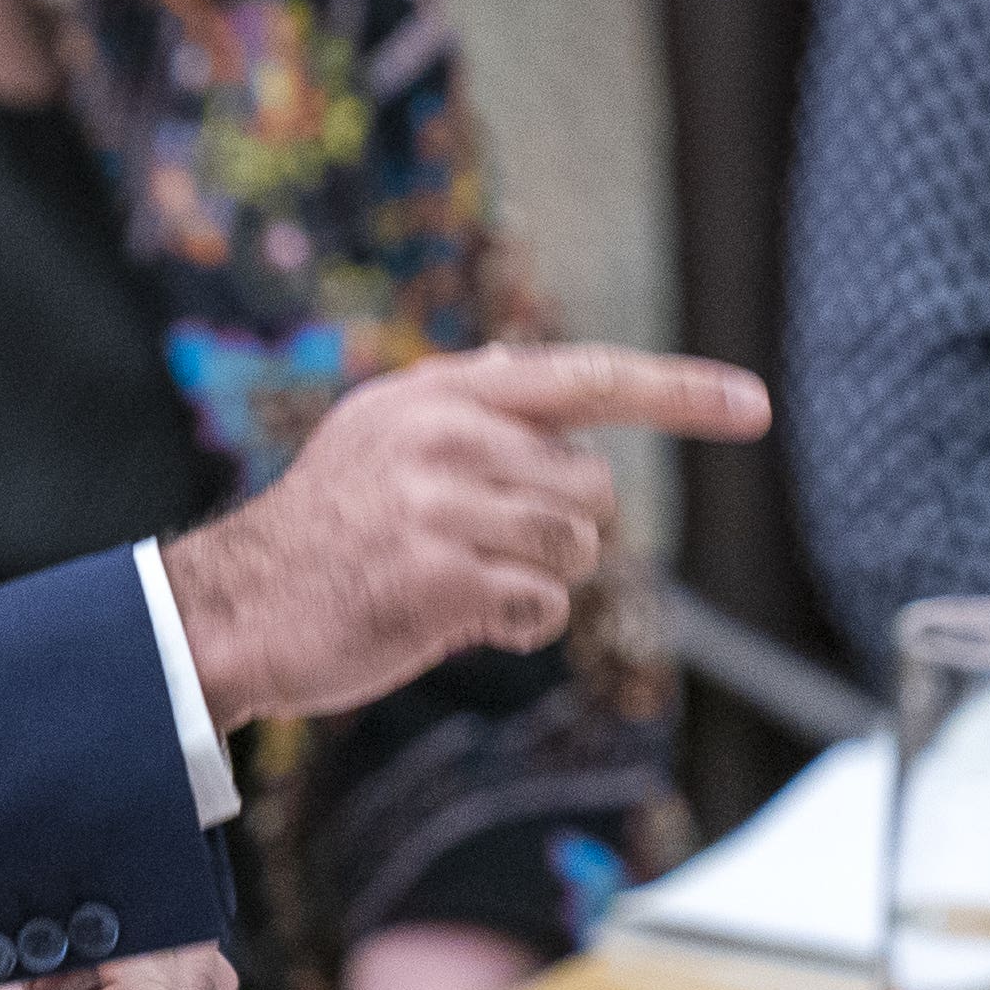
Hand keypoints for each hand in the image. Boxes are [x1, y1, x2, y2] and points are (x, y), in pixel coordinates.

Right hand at [162, 342, 767, 725]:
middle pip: (591, 489)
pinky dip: (511, 625)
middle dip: (556, 531)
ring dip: (533, 582)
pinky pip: (541, 607)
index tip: (754, 404)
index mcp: (441, 395)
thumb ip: (462, 405)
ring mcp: (440, 504)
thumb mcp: (378, 437)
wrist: (236, 606)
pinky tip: (446, 616)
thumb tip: (533, 364)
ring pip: (574, 550)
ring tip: (454, 581)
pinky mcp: (438, 576)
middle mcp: (445, 434)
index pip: (584, 377)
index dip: (679, 392)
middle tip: (473, 548)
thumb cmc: (323, 531)